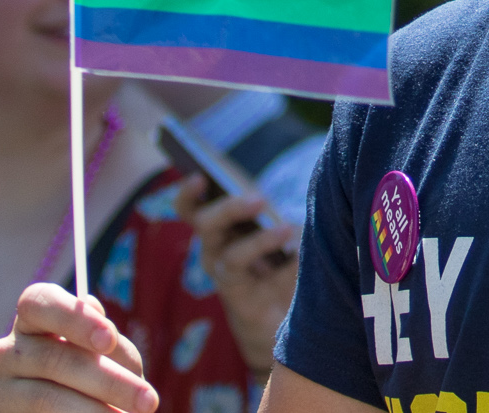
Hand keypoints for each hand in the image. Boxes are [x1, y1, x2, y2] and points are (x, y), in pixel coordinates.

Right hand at [0, 283, 158, 412]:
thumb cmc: (96, 380)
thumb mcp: (107, 356)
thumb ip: (108, 341)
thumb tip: (96, 315)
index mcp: (33, 319)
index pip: (39, 301)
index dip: (74, 317)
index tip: (109, 338)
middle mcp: (7, 350)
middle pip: (53, 358)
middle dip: (108, 381)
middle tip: (148, 400)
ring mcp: (0, 390)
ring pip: (46, 397)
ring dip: (95, 411)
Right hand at [177, 176, 299, 374]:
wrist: (281, 312)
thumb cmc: (275, 257)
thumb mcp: (275, 229)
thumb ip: (274, 215)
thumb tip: (294, 203)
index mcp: (216, 225)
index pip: (189, 207)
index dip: (188, 192)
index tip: (201, 176)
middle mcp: (212, 249)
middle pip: (206, 224)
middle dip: (230, 208)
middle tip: (259, 199)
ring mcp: (223, 276)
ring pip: (232, 256)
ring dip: (261, 241)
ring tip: (289, 229)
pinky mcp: (241, 299)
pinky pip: (259, 285)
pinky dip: (283, 267)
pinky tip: (300, 256)